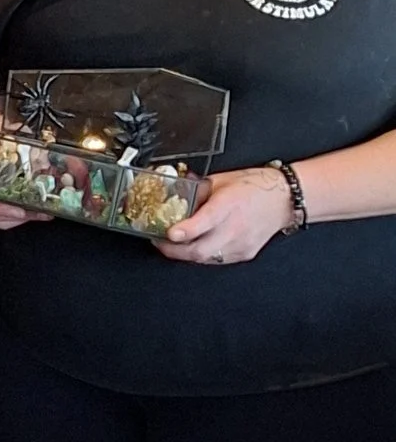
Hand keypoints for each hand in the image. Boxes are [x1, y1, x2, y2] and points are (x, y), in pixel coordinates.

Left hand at [158, 166, 298, 267]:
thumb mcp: (220, 181)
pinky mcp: (244, 253)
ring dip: (186, 254)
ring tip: (174, 245)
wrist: (284, 199)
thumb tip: (174, 195)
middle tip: (159, 243)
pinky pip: (217, 260)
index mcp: (228, 204)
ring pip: (206, 258)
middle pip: (200, 249)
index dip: (186, 230)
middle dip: (174, 250)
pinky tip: (196, 246)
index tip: (169, 233)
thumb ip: (196, 191)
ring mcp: (241, 243)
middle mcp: (235, 227)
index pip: (205, 221)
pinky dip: (203, 255)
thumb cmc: (255, 187)